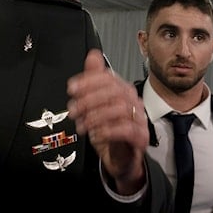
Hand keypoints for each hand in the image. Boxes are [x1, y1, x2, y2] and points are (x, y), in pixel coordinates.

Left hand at [67, 48, 148, 194]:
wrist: (121, 157)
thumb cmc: (109, 128)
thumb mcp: (97, 104)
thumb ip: (94, 80)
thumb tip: (93, 55)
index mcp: (123, 90)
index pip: (108, 78)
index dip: (88, 81)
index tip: (71, 88)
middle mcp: (133, 102)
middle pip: (114, 92)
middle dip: (89, 100)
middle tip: (73, 110)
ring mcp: (140, 120)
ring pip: (120, 109)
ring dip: (95, 117)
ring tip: (81, 125)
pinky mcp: (141, 138)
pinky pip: (127, 130)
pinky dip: (108, 131)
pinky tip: (95, 135)